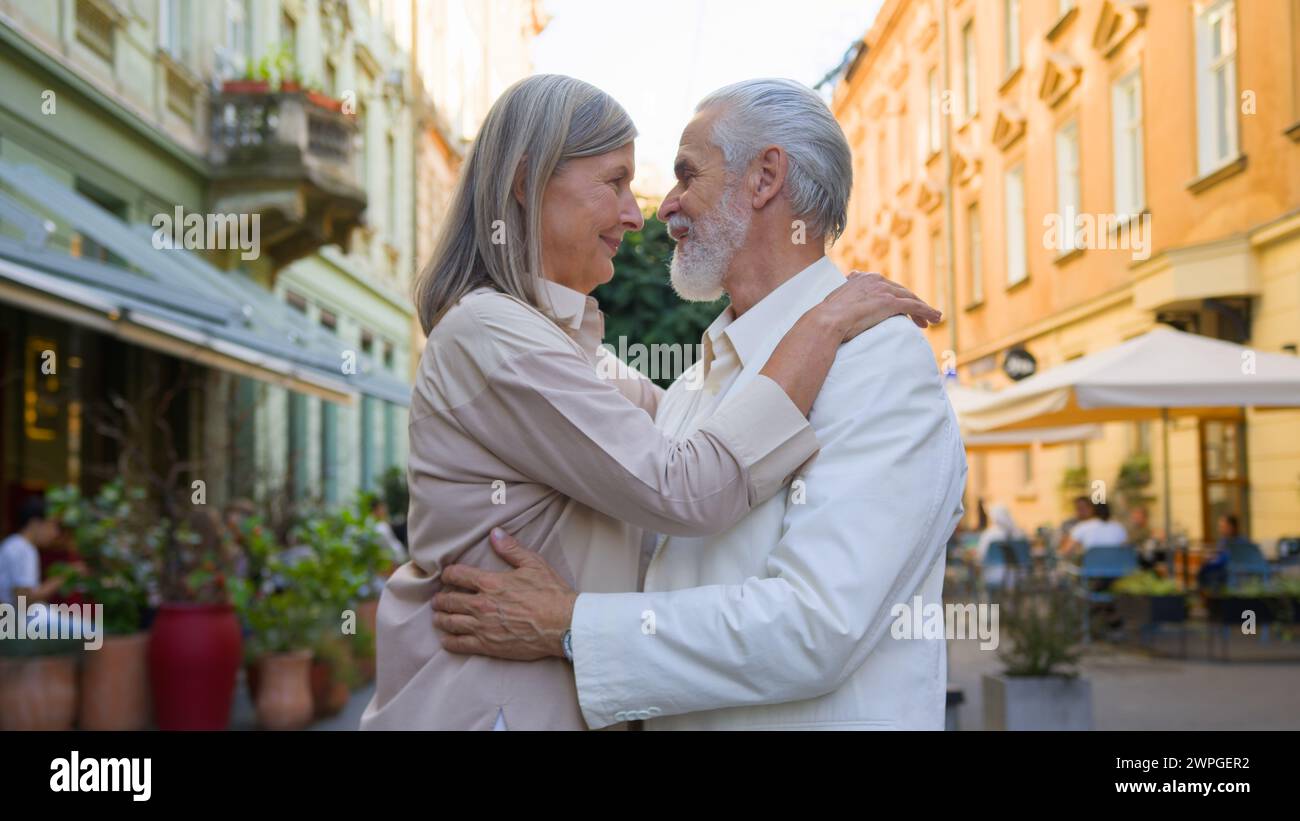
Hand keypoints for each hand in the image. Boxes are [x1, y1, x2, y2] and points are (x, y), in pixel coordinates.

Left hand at [432, 528, 576, 660]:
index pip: (458, 575)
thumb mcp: (533, 564)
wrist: (563, 624)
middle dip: (441, 599)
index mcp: (490, 583)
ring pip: (450, 622)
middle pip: (449, 600)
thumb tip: (495, 533)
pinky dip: (449, 641)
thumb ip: (511, 549)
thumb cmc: (551, 594)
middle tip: (438, 599)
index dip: (448, 574)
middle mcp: (482, 604)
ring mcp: (482, 626)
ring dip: (441, 619)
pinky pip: (459, 644)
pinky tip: (446, 639)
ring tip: (439, 617)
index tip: (447, 576)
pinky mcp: (488, 645)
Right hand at [818, 271, 940, 340]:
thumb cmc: (826, 318)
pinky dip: (926, 311)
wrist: (826, 321)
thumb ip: (844, 301)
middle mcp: (876, 280)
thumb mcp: (835, 304)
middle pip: (901, 291)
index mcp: (863, 279)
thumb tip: (839, 310)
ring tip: (932, 319)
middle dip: (912, 304)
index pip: (886, 286)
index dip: (897, 297)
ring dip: (923, 309)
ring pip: (910, 298)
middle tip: (920, 318)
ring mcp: (883, 290)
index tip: (900, 308)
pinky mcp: (890, 302)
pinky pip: (914, 306)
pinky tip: (935, 318)